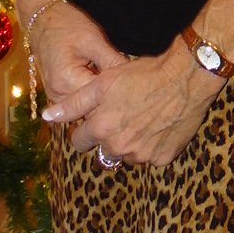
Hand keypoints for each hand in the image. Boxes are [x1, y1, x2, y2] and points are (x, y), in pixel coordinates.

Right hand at [29, 0, 125, 102]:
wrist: (43, 20)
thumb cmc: (66, 25)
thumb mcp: (93, 40)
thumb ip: (112, 61)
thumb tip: (132, 76)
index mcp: (65, 81)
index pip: (99, 97)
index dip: (117, 90)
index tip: (132, 82)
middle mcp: (58, 94)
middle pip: (92, 105)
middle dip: (110, 96)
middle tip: (128, 83)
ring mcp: (57, 96)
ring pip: (86, 105)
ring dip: (101, 96)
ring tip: (117, 83)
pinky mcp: (59, 94)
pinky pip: (80, 99)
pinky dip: (92, 93)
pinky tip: (104, 82)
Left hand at [42, 41, 219, 167]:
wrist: (186, 77)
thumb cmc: (143, 75)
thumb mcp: (103, 82)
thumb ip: (73, 103)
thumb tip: (47, 116)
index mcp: (101, 129)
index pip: (80, 141)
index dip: (87, 128)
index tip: (98, 117)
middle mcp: (119, 147)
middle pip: (104, 151)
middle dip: (109, 136)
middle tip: (123, 114)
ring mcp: (142, 155)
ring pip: (128, 155)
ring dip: (130, 143)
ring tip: (143, 118)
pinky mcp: (164, 157)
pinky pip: (151, 157)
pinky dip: (153, 145)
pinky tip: (159, 125)